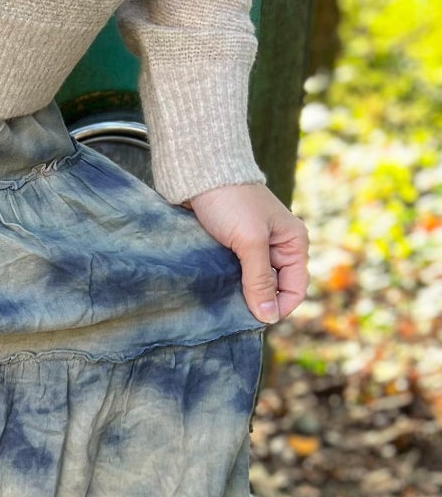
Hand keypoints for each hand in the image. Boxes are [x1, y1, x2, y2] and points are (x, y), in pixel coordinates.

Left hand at [185, 180, 308, 324]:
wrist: (200, 175)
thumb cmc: (230, 202)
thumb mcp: (250, 242)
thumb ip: (259, 279)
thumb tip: (268, 317)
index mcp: (294, 243)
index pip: (295, 288)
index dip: (278, 307)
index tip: (254, 320)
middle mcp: (278, 247)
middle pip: (273, 288)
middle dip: (257, 302)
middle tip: (233, 314)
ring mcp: (254, 247)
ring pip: (252, 283)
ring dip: (240, 295)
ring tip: (222, 304)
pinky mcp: (232, 246)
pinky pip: (235, 274)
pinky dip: (228, 284)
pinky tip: (214, 291)